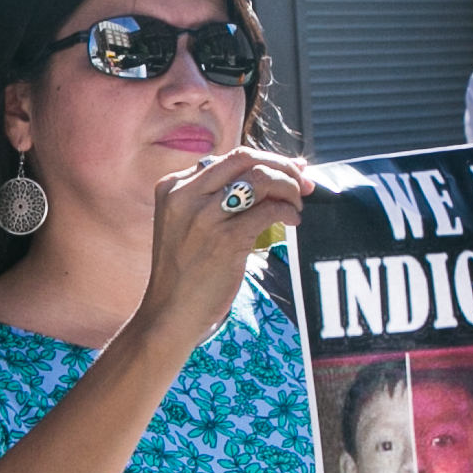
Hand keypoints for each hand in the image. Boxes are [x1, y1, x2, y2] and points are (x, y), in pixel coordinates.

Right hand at [130, 147, 312, 354]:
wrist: (169, 313)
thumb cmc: (184, 272)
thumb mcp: (186, 223)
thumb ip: (212, 198)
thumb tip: (266, 175)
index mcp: (173, 186)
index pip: (229, 159)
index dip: (266, 160)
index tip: (290, 171)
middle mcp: (185, 194)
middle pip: (245, 159)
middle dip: (282, 166)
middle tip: (303, 183)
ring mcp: (203, 216)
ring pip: (260, 178)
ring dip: (288, 187)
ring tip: (297, 205)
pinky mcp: (224, 239)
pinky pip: (268, 210)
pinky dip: (287, 211)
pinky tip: (292, 222)